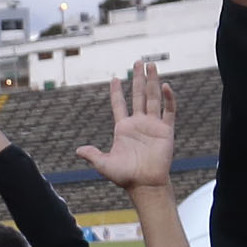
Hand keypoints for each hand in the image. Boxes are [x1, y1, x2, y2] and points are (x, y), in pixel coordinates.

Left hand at [76, 59, 175, 191]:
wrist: (145, 184)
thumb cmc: (125, 177)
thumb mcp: (104, 164)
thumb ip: (93, 155)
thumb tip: (78, 150)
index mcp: (123, 128)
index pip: (119, 105)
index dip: (117, 92)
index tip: (115, 78)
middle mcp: (138, 123)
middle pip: (138, 96)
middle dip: (138, 79)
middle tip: (138, 61)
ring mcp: (153, 125)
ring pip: (153, 98)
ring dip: (153, 81)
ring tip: (152, 65)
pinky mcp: (166, 130)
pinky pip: (169, 111)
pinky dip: (168, 98)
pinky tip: (165, 86)